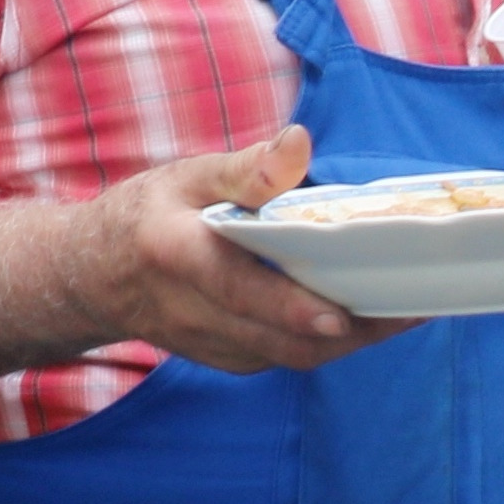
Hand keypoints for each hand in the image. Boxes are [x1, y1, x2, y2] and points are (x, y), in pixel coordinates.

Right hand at [62, 127, 404, 373]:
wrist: (91, 277)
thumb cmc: (146, 215)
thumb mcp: (186, 175)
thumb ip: (245, 168)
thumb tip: (299, 143)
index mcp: (177, 255)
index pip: (238, 288)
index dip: (291, 307)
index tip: (341, 314)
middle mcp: (193, 312)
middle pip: (281, 338)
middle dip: (351, 330)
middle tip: (412, 304)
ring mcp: (211, 345)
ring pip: (292, 356)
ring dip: (352, 340)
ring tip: (407, 306)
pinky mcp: (229, 359)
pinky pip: (287, 358)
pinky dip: (331, 341)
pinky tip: (369, 313)